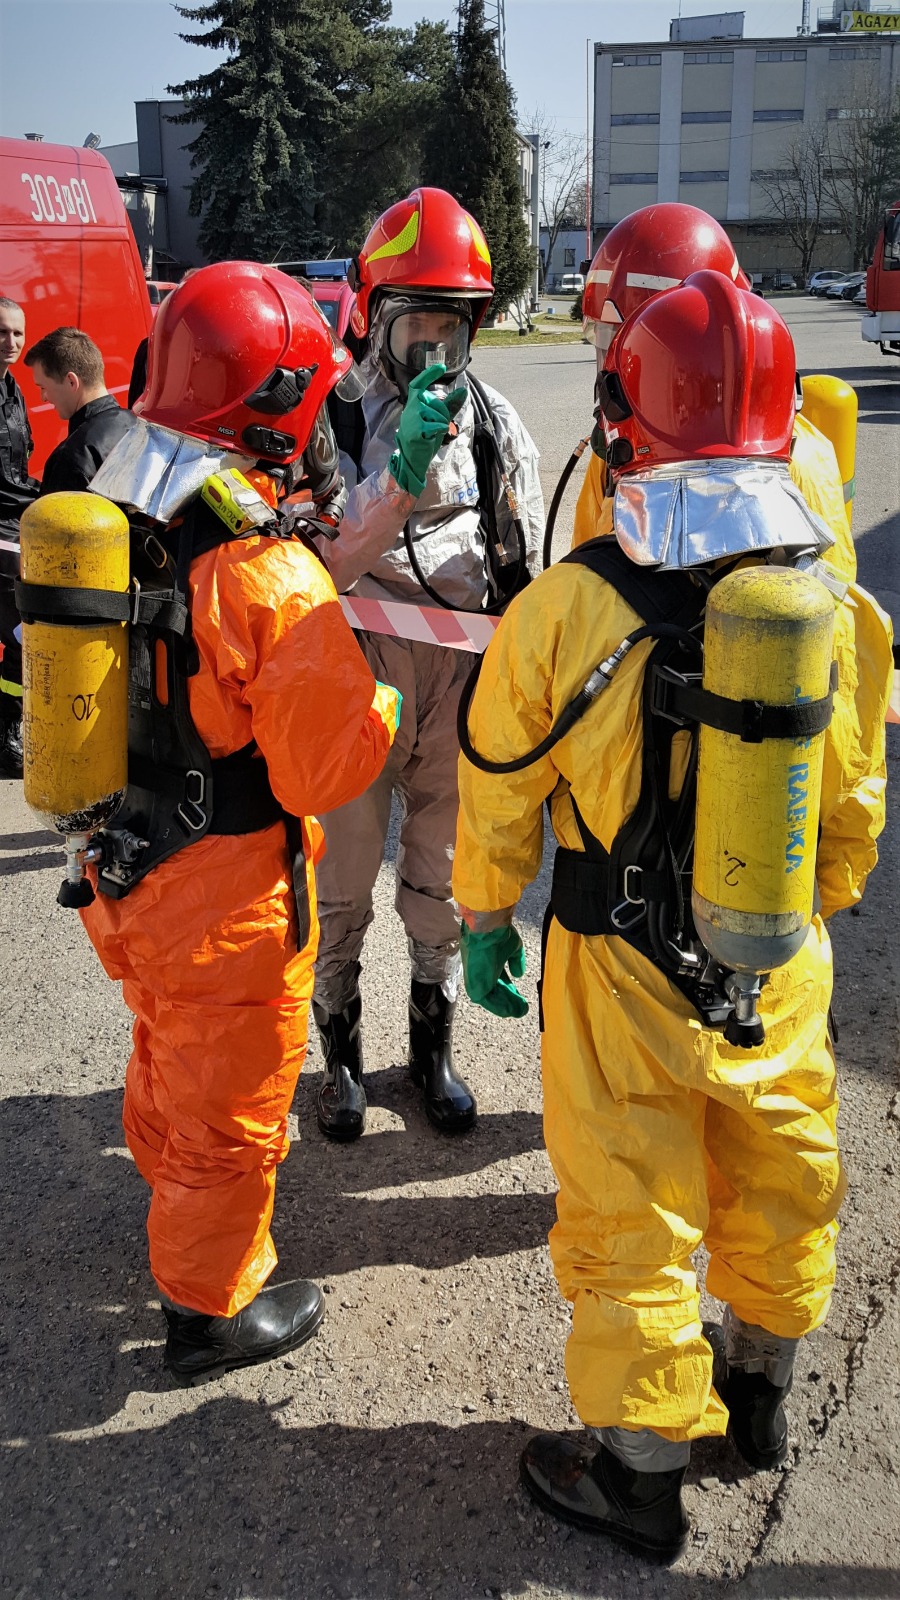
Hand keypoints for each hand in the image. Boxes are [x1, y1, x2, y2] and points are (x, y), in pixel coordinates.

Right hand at [390, 364, 466, 495]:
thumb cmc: (424, 436)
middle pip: (436, 402)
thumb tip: (463, 390)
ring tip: (432, 433)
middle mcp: (410, 408)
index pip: (419, 383)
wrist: (413, 458)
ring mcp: (411, 418)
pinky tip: (433, 436)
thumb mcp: (437, 418)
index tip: (442, 366)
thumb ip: (449, 405)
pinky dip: (440, 430)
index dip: (429, 374)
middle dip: (443, 414)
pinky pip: (437, 425)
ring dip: (441, 424)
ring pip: (438, 414)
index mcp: (413, 403)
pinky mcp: (415, 430)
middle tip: (436, 426)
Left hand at [460, 923, 528, 1018]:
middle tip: (521, 1008)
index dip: (508, 988)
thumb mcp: (513, 948)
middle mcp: (479, 973)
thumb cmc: (498, 934)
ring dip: (508, 1006)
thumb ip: (516, 962)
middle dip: (509, 999)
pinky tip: (515, 1011)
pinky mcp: (476, 990)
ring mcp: (476, 982)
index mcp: (485, 962)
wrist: (487, 930)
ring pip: (494, 999)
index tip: (519, 996)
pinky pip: (491, 1004)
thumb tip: (519, 974)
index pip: (497, 979)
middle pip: (496, 991)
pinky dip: (504, 1008)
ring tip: (521, 1011)